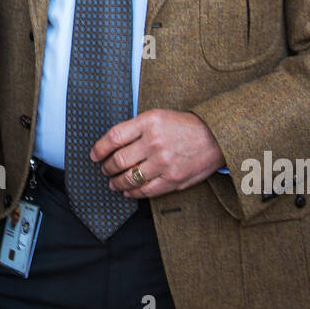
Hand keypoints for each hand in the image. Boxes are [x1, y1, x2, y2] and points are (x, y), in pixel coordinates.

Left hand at [90, 109, 225, 199]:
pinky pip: (145, 191)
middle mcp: (154, 142)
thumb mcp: (158, 115)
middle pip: (118, 160)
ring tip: (113, 182)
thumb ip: (136, 128)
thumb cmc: (185, 125)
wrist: (215, 136)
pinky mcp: (172, 179)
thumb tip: (113, 144)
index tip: (94, 154)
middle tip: (104, 169)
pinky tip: (128, 191)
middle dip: (107, 168)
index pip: (114, 137)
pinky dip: (133, 193)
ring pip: (129, 178)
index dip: (99, 148)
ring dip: (116, 182)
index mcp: (148, 122)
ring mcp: (163, 162)